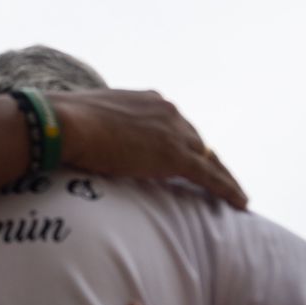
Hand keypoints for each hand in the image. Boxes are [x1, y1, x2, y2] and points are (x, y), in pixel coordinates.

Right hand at [50, 90, 246, 209]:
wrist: (64, 123)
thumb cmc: (64, 121)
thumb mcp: (90, 119)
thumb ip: (103, 127)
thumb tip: (89, 137)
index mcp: (149, 100)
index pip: (176, 125)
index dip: (185, 142)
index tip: (191, 155)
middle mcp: (168, 111)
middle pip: (198, 140)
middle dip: (208, 159)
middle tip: (217, 177)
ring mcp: (174, 133)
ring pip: (210, 158)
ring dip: (223, 176)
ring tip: (234, 194)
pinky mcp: (176, 156)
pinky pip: (210, 176)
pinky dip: (227, 190)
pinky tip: (241, 204)